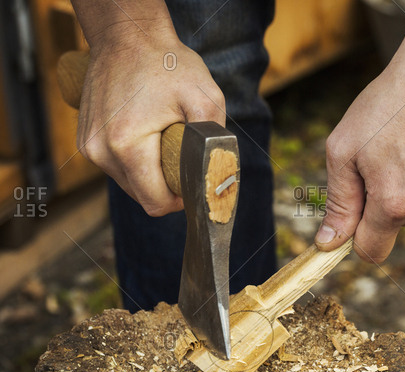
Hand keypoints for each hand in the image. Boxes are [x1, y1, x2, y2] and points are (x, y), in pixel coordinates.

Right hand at [76, 29, 225, 215]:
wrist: (128, 36)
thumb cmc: (167, 64)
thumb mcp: (206, 96)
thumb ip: (215, 139)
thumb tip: (218, 172)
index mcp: (127, 146)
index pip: (156, 202)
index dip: (180, 201)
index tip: (194, 183)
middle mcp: (100, 152)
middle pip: (142, 196)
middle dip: (167, 187)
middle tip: (184, 160)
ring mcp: (89, 147)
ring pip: (129, 184)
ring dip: (151, 174)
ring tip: (165, 144)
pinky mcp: (86, 141)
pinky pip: (116, 168)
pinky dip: (135, 162)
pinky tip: (148, 138)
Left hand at [315, 45, 404, 262]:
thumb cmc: (387, 104)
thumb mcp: (344, 149)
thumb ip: (338, 201)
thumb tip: (329, 244)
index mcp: (393, 204)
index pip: (371, 250)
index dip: (359, 237)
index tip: (359, 217)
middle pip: (401, 222)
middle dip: (390, 198)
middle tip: (392, 154)